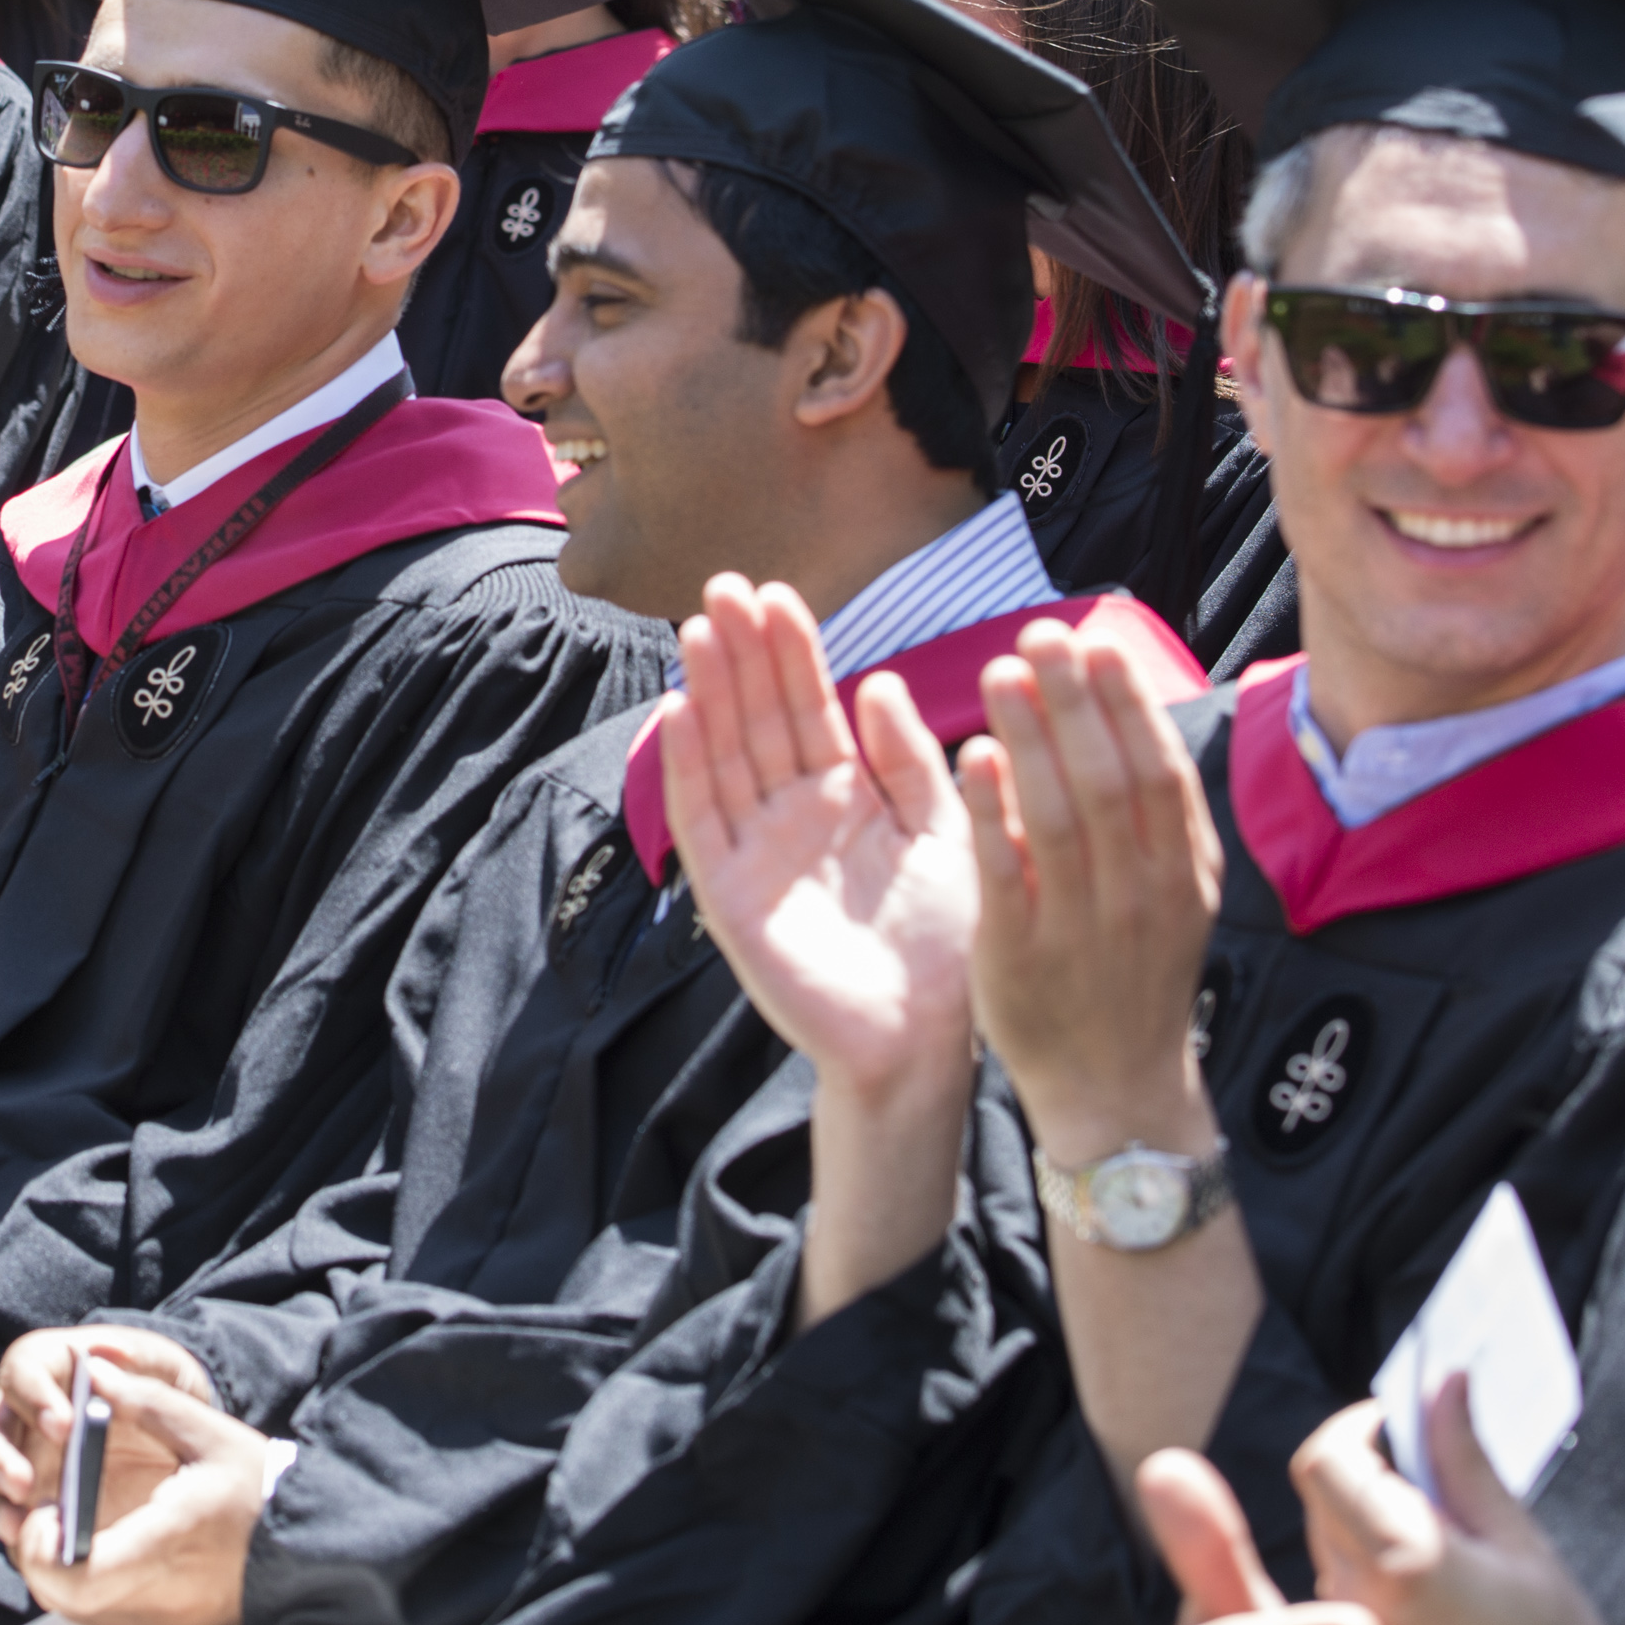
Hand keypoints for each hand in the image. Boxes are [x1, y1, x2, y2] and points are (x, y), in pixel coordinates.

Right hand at [0, 1324, 213, 1533]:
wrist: (180, 1453)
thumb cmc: (169, 1398)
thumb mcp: (169, 1373)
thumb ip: (140, 1362)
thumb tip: (104, 1353)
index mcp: (52, 1369)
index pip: (23, 1370)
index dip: (34, 1395)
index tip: (64, 1426)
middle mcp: (22, 1414)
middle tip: (23, 1484)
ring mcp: (17, 1462)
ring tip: (18, 1527)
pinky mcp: (24, 1506)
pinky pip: (1, 1519)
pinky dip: (9, 1533)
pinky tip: (30, 1547)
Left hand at [4, 1362, 267, 1624]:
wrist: (312, 1552)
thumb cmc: (261, 1492)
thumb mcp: (210, 1434)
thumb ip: (147, 1402)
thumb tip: (91, 1370)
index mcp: (164, 1543)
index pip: (72, 1572)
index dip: (40, 1545)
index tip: (47, 1508)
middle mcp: (155, 1595)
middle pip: (60, 1595)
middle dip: (40, 1552)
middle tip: (53, 1511)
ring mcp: (159, 1622)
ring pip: (75, 1608)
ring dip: (61, 1567)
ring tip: (79, 1521)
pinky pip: (104, 1614)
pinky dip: (90, 1583)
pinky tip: (108, 1545)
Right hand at [664, 576, 977, 1097]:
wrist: (924, 1040)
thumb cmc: (945, 944)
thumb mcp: (945, 831)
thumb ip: (911, 761)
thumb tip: (877, 680)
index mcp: (847, 795)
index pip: (809, 707)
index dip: (792, 652)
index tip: (777, 592)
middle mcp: (793, 814)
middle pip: (759, 718)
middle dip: (744, 653)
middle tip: (726, 584)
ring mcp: (756, 850)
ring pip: (726, 754)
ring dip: (711, 692)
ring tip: (701, 626)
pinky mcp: (730, 893)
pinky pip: (702, 819)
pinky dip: (687, 765)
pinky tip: (679, 708)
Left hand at [959, 618, 1221, 1159]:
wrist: (1115, 1091)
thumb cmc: (1130, 975)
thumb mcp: (1169, 896)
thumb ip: (1149, 819)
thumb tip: (1121, 715)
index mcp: (1182, 873)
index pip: (1158, 772)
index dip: (1129, 705)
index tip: (1098, 644)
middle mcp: (1141, 894)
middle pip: (1110, 779)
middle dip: (1077, 701)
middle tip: (1042, 635)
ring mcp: (1085, 926)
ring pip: (1062, 816)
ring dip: (1034, 736)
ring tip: (1003, 670)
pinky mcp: (1024, 955)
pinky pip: (1009, 872)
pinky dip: (994, 811)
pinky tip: (974, 756)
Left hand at [1109, 1389, 1624, 1624]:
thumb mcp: (1523, 1546)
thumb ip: (1467, 1460)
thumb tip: (1446, 1382)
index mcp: (1401, 1559)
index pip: (1326, 1460)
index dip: (1357, 1426)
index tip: (1397, 1416)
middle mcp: (1358, 1600)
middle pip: (1322, 1498)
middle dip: (1365, 1466)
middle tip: (1428, 1463)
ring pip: (1328, 1544)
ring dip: (1366, 1516)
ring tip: (1442, 1527)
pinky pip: (1342, 1592)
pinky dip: (1370, 1566)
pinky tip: (1430, 1580)